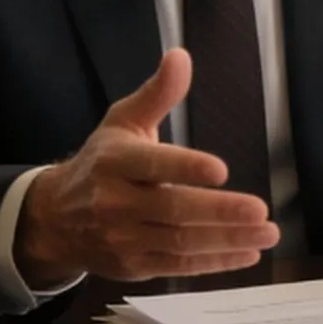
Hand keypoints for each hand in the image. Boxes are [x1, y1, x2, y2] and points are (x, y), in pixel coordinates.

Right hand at [14, 48, 279, 285]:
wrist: (54, 219)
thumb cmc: (100, 163)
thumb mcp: (122, 122)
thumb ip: (157, 94)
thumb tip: (180, 56)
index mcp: (115, 161)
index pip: (153, 165)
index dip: (186, 168)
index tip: (221, 170)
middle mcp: (116, 202)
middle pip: (173, 210)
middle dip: (219, 212)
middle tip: (261, 210)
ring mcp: (123, 239)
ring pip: (180, 243)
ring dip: (227, 241)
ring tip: (267, 233)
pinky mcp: (133, 266)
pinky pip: (178, 267)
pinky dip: (215, 263)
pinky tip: (248, 253)